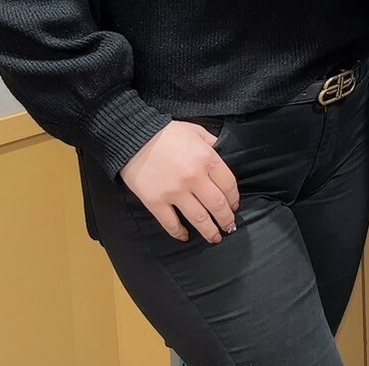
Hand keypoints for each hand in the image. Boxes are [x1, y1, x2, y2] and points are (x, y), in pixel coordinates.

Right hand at [119, 121, 238, 242]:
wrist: (133, 138)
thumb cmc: (166, 132)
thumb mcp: (195, 131)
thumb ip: (211, 142)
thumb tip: (220, 150)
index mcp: (207, 160)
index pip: (228, 185)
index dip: (234, 198)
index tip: (235, 206)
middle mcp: (194, 179)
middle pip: (217, 205)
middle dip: (226, 219)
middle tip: (230, 227)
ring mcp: (175, 192)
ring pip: (198, 218)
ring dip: (209, 231)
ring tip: (215, 237)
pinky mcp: (155, 202)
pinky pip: (170, 223)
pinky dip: (179, 233)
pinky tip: (185, 236)